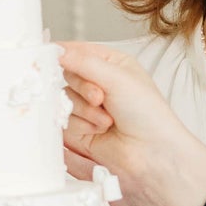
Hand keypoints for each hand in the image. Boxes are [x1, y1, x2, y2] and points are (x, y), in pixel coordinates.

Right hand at [59, 41, 205, 205]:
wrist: (152, 154)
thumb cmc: (148, 115)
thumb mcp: (118, 77)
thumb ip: (84, 61)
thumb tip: (56, 50)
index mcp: (111, 65)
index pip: (78, 51)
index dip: (64, 54)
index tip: (53, 56)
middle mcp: (98, 85)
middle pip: (66, 75)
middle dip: (82, 87)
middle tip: (100, 98)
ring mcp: (88, 109)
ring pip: (63, 99)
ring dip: (84, 110)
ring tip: (107, 121)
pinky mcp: (80, 131)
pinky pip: (63, 121)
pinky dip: (80, 126)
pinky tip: (99, 131)